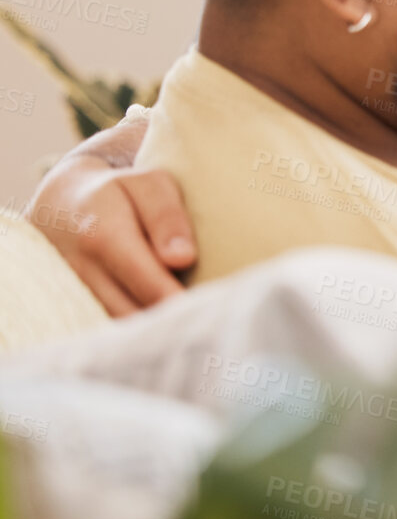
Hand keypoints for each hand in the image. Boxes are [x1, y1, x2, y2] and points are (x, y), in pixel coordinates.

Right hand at [26, 114, 192, 315]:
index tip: (215, 308)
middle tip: (212, 319)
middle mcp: (84, 273)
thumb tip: (182, 258)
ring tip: (193, 322)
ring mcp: (75, 295)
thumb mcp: (148, 186)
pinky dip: (139, 332)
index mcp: (104, 238)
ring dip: (158, 330)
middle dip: (175, 321)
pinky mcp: (76, 307)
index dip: (184, 303)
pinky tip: (165, 324)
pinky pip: (112, 327)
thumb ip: (167, 217)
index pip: (151, 286)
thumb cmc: (119, 191)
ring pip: (124, 327)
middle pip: (139, 316)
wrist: (60, 205)